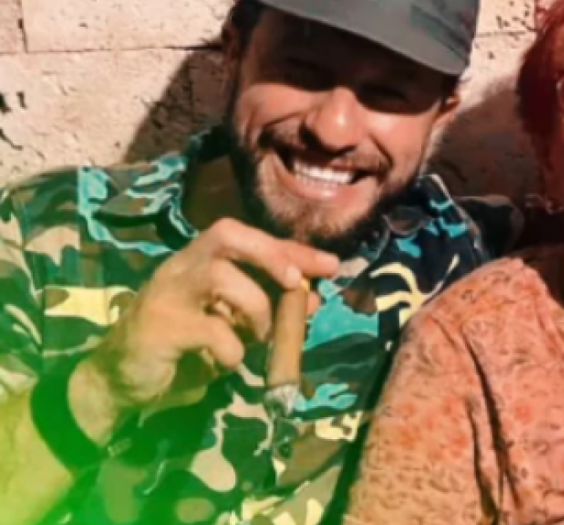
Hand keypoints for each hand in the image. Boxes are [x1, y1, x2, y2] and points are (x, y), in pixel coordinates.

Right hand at [85, 218, 338, 413]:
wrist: (120, 380)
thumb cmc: (182, 348)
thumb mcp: (233, 325)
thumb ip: (269, 309)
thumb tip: (314, 299)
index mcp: (200, 261)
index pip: (249, 238)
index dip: (291, 249)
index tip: (330, 266)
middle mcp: (182, 267)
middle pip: (227, 235)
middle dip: (271, 255)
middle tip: (296, 283)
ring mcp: (167, 294)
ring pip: (220, 277)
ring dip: (255, 309)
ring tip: (260, 337)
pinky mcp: (159, 327)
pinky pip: (211, 330)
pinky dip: (233, 349)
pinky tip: (228, 362)